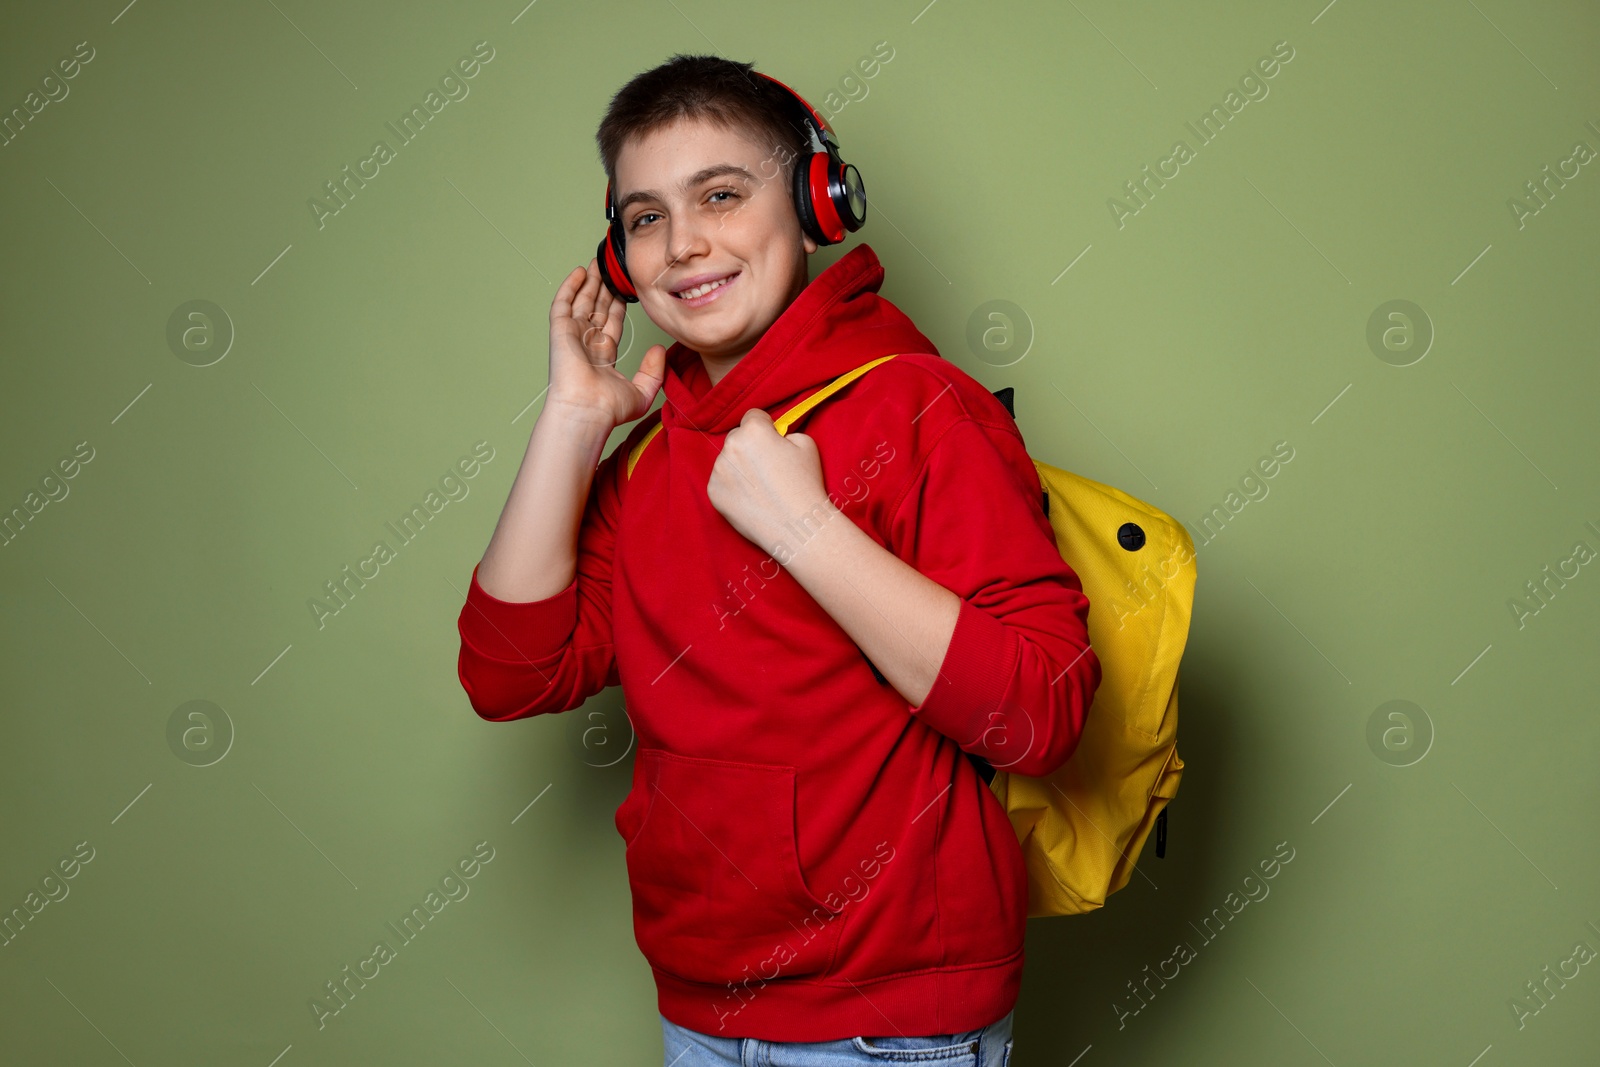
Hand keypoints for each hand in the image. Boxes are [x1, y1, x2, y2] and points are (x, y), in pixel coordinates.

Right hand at [546, 258, 667, 426]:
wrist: (588, 410)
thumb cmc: (608, 409)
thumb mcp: (642, 391)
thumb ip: (653, 371)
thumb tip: (660, 350)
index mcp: (603, 355)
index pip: (612, 322)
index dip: (618, 304)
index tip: (626, 288)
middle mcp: (587, 344)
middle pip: (596, 308)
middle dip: (603, 288)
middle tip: (612, 269)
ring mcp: (572, 336)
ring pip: (581, 302)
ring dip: (589, 282)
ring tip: (598, 263)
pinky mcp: (560, 331)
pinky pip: (563, 303)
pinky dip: (570, 287)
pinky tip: (580, 272)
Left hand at [707, 409, 833, 555]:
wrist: (796, 527)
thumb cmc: (804, 485)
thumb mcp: (806, 444)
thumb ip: (786, 432)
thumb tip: (774, 436)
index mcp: (753, 430)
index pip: (753, 416)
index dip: (766, 427)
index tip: (773, 441)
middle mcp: (731, 446)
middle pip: (738, 437)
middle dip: (750, 446)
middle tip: (768, 467)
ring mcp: (719, 470)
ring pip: (728, 460)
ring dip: (740, 467)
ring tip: (762, 487)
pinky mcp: (713, 492)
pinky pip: (721, 480)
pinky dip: (733, 486)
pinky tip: (752, 498)